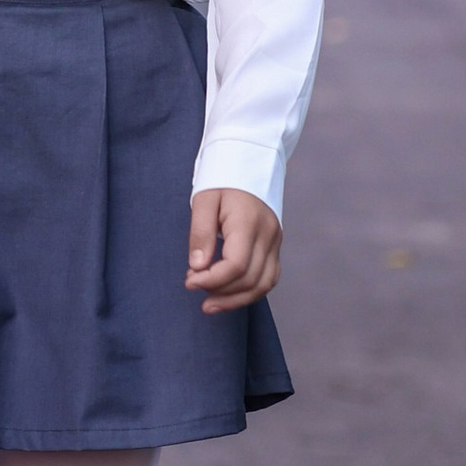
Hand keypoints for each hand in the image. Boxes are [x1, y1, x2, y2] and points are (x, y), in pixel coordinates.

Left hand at [187, 187, 279, 313]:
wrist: (249, 160)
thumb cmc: (223, 178)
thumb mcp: (204, 200)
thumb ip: (201, 234)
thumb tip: (197, 267)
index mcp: (249, 223)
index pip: (236, 265)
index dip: (212, 280)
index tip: (189, 281)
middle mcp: (268, 235)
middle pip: (250, 279)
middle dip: (220, 292)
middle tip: (193, 287)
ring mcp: (276, 241)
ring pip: (263, 284)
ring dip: (236, 299)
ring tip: (209, 304)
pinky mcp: (276, 246)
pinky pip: (269, 278)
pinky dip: (250, 291)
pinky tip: (229, 295)